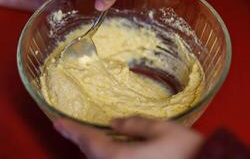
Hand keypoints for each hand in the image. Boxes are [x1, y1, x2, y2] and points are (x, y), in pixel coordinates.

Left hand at [54, 117, 203, 158]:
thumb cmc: (186, 154)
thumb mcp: (163, 130)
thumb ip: (135, 125)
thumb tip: (115, 123)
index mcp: (121, 157)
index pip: (89, 140)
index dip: (72, 129)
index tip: (57, 122)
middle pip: (91, 153)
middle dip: (79, 138)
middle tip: (68, 126)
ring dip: (90, 146)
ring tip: (83, 134)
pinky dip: (102, 153)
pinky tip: (105, 146)